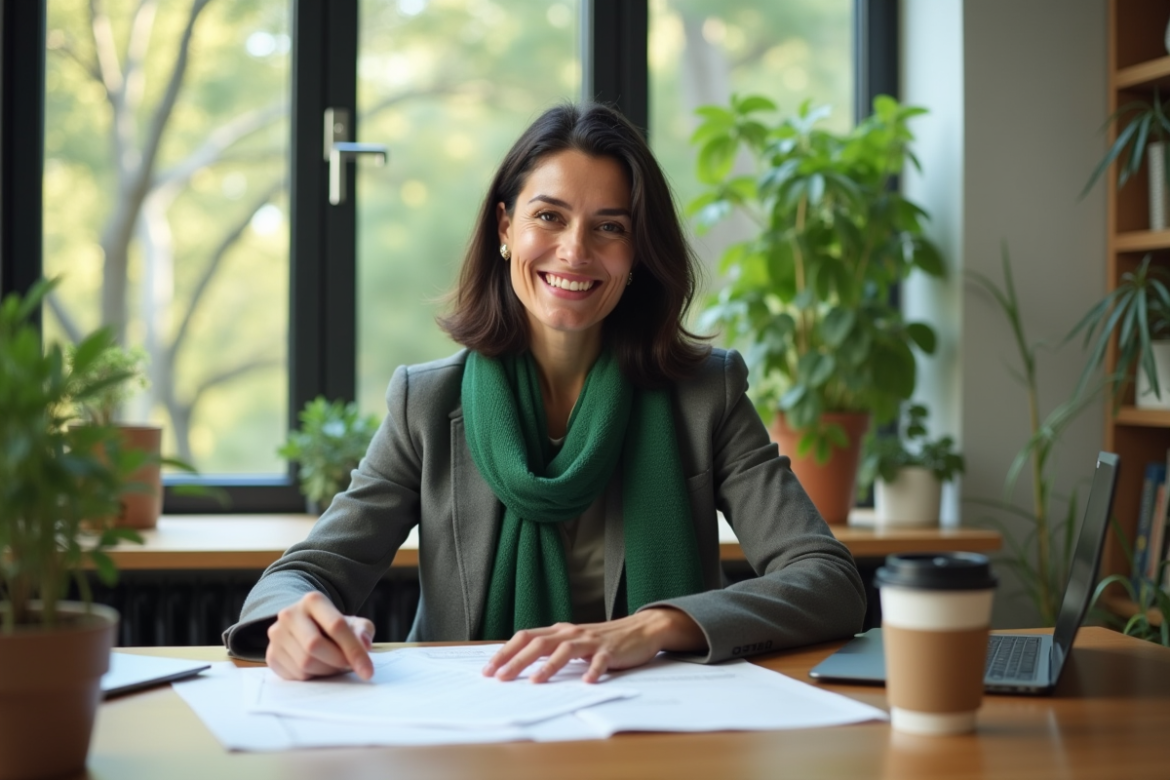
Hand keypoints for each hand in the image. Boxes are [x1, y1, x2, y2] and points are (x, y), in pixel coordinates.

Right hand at [265, 591, 374, 680]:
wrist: (307, 627)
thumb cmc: (333, 626)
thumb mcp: (353, 624)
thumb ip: (363, 631)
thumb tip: (364, 644)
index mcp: (313, 600)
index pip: (336, 626)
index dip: (354, 651)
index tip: (368, 672)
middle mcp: (290, 614)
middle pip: (314, 645)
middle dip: (337, 661)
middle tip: (349, 666)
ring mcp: (277, 635)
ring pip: (304, 663)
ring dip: (326, 670)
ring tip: (334, 664)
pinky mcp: (271, 655)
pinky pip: (295, 674)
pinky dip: (312, 676)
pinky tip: (318, 667)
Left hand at [481, 608, 705, 683]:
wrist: (640, 629)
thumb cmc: (602, 639)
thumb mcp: (573, 641)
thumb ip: (551, 649)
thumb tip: (520, 665)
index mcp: (559, 631)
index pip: (526, 637)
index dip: (506, 652)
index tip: (488, 669)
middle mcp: (571, 632)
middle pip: (539, 644)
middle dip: (517, 661)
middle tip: (500, 678)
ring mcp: (591, 641)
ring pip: (565, 650)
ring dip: (549, 666)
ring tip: (535, 682)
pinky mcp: (611, 650)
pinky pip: (600, 661)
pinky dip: (593, 671)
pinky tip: (586, 682)